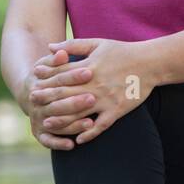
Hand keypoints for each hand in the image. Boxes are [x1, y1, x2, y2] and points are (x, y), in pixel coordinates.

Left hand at [29, 39, 153, 148]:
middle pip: (66, 93)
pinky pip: (102, 125)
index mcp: (89, 67)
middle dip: (47, 99)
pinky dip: (90, 133)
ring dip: (62, 119)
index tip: (33, 83)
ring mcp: (106, 98)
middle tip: (32, 104)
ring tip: (48, 125)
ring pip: (80, 112)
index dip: (46, 79)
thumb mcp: (98, 43)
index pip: (62, 74)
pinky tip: (79, 140)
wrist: (151, 63)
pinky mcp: (118, 109)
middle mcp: (95, 84)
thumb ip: (73, 44)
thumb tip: (50, 46)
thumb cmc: (123, 51)